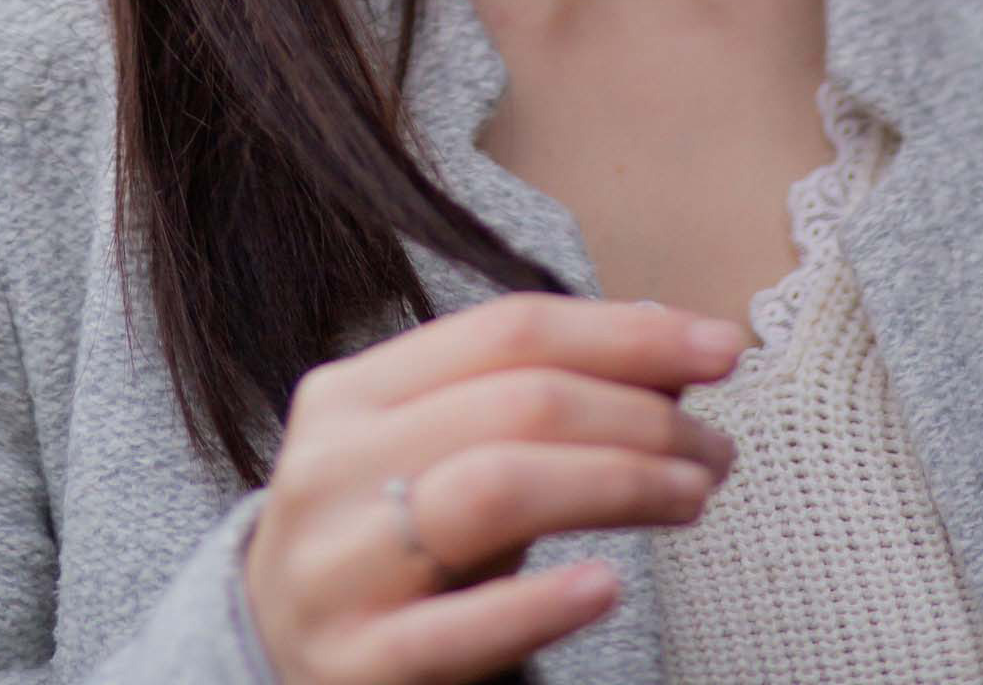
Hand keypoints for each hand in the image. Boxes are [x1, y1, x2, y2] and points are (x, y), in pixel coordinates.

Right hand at [241, 291, 742, 683]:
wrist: (263, 656)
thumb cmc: (379, 542)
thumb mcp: (437, 457)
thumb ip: (532, 405)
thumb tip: (668, 349)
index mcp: (352, 392)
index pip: (507, 331)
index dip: (624, 331)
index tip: (720, 347)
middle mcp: (332, 465)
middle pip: (512, 404)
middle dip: (639, 416)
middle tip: (719, 447)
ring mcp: (336, 566)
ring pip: (490, 490)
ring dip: (614, 484)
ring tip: (692, 497)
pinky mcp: (355, 666)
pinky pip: (455, 629)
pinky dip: (538, 601)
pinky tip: (608, 585)